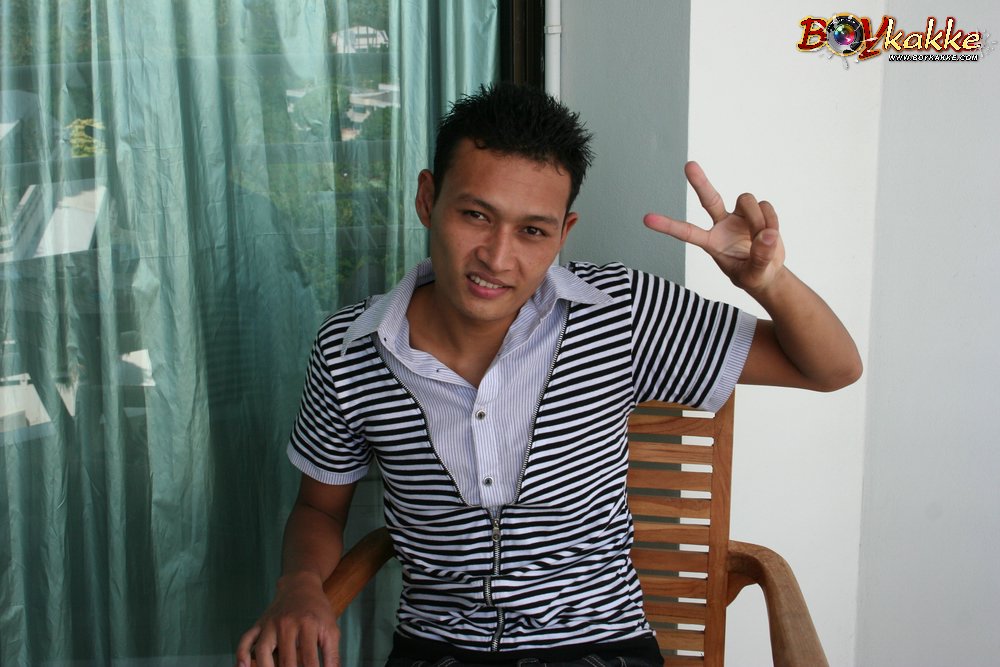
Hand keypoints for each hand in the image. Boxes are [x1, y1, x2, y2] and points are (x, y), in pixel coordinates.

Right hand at [236, 572, 339, 666]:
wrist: (300, 586)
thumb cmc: (318, 611)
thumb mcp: (331, 629)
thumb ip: (332, 655)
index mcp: (308, 624)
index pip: (309, 659)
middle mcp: (286, 623)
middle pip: (285, 659)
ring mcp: (270, 624)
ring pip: (263, 651)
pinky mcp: (259, 625)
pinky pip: (245, 640)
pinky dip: (241, 655)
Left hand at [644, 161, 785, 293]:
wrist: (769, 272)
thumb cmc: (752, 275)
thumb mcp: (753, 276)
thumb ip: (759, 258)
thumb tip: (767, 234)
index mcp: (711, 243)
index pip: (687, 232)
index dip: (668, 226)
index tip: (646, 219)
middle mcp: (721, 224)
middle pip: (709, 199)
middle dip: (700, 182)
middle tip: (688, 165)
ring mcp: (738, 215)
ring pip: (746, 200)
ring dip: (758, 219)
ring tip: (764, 238)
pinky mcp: (755, 211)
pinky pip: (765, 206)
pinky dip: (771, 219)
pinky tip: (772, 233)